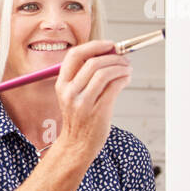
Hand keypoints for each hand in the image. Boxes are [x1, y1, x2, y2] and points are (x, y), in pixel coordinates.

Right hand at [53, 39, 130, 158]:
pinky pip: (114, 86)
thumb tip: (109, 54)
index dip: (94, 46)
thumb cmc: (79, 118)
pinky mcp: (98, 110)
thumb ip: (84, 76)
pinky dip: (124, 78)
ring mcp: (83, 102)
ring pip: (105, 72)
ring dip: (121, 67)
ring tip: (127, 70)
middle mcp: (70, 92)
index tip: (109, 45)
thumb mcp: (72, 95)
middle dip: (113, 57)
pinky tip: (126, 79)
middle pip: (93, 62)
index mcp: (62, 84)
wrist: (77, 145)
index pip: (75, 55)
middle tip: (124, 59)